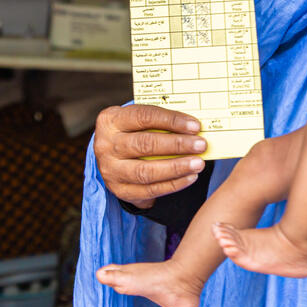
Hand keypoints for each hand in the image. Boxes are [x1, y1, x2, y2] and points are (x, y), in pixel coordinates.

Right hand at [92, 103, 207, 208]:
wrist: (113, 157)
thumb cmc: (134, 132)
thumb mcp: (138, 120)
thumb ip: (160, 121)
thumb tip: (194, 126)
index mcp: (110, 120)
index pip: (144, 117)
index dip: (172, 120)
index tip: (195, 126)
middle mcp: (105, 145)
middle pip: (145, 144)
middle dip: (177, 145)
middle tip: (201, 145)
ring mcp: (110, 170)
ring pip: (146, 171)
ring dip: (176, 168)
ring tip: (198, 163)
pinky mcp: (119, 190)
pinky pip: (149, 190)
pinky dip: (173, 185)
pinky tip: (189, 177)